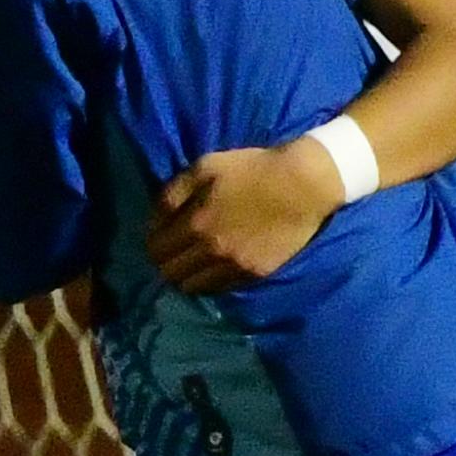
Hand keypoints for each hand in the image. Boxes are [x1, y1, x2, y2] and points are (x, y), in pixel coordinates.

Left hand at [145, 141, 345, 292]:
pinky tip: (213, 267)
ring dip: (185, 276)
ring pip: (192, 287)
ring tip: (191, 264)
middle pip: (170, 273)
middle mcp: (210, 251)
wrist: (302, 185)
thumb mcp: (204, 167)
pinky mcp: (253, 274)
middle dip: (165, 262)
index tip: (159, 236)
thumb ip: (173, 194)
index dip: (153, 243)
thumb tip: (153, 221)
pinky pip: (219, 288)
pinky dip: (209, 281)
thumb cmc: (252, 169)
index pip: (155, 249)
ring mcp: (233, 267)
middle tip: (172, 252)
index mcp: (194, 223)